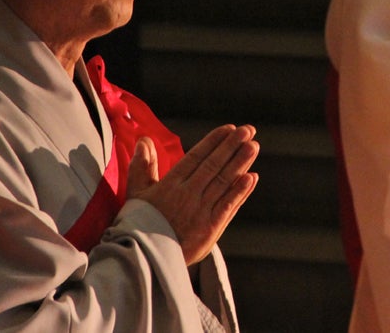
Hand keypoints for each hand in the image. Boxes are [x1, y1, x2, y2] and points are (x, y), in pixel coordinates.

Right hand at [127, 124, 258, 264]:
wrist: (142, 261)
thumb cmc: (138, 225)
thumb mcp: (136, 193)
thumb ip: (142, 166)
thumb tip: (144, 140)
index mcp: (170, 185)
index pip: (196, 157)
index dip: (214, 142)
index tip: (228, 129)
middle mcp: (187, 195)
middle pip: (213, 166)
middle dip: (232, 146)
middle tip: (247, 130)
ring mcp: (200, 212)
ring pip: (223, 182)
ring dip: (240, 163)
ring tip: (254, 146)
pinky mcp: (210, 230)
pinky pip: (228, 206)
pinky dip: (240, 191)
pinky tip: (251, 177)